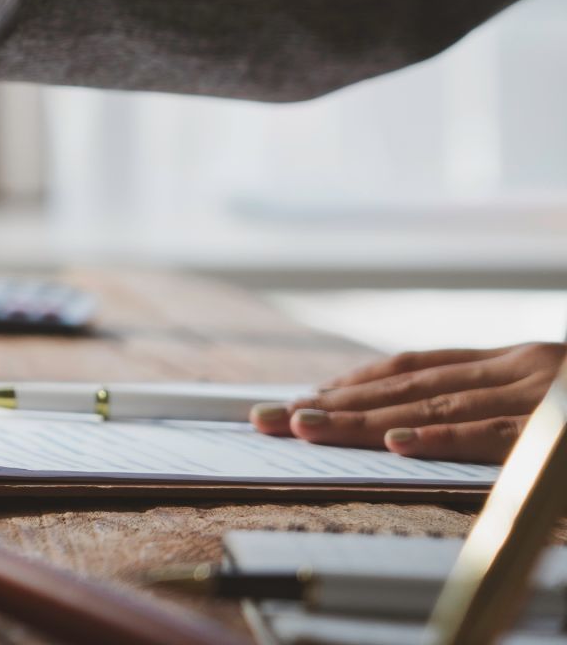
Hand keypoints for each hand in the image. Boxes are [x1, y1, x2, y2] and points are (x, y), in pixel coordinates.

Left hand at [249, 342, 565, 463]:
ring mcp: (538, 396)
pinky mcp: (558, 431)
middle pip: (408, 387)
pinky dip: (441, 438)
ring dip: (364, 419)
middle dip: (334, 402)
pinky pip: (492, 436)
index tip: (305, 398)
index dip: (358, 381)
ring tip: (304, 426)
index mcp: (513, 361)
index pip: (418, 367)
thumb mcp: (555, 402)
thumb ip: (503, 407)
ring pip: (433, 408)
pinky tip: (396, 445)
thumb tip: (429, 426)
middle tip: (269, 416)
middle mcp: (516, 369)